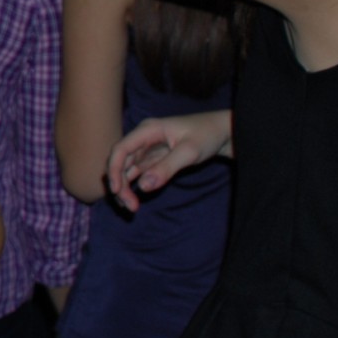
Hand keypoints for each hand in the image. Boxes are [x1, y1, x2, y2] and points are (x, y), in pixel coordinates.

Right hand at [105, 109, 231, 211]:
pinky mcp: (153, 158)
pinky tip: (134, 198)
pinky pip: (137, 173)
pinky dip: (134, 185)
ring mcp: (147, 149)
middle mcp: (143, 138)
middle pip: (121, 161)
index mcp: (148, 130)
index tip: (116, 190)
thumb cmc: (207, 135)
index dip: (114, 169)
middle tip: (130, 206)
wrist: (224, 132)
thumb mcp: (189, 152)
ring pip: (127, 169)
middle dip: (120, 183)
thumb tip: (143, 186)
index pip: (121, 149)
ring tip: (131, 207)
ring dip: (125, 187)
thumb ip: (166, 168)